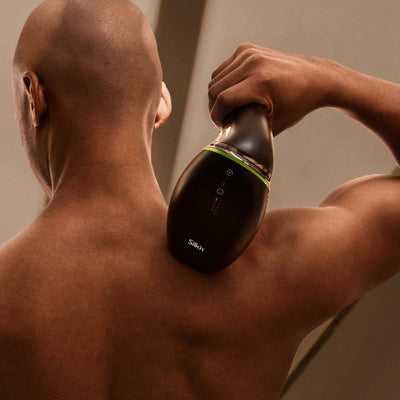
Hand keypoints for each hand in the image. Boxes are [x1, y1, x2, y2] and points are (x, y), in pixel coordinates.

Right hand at [208, 43, 332, 134]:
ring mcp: (249, 53)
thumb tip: (232, 141)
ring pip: (215, 79)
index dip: (217, 117)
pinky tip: (231, 92)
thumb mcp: (275, 124)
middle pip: (214, 89)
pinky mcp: (246, 49)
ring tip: (227, 108)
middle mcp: (253, 63)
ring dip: (216, 96)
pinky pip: (222, 69)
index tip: (222, 127)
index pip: (223, 100)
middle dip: (215, 108)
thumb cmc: (298, 104)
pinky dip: (222, 82)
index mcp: (261, 82)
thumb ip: (251, 130)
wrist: (315, 78)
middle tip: (224, 120)